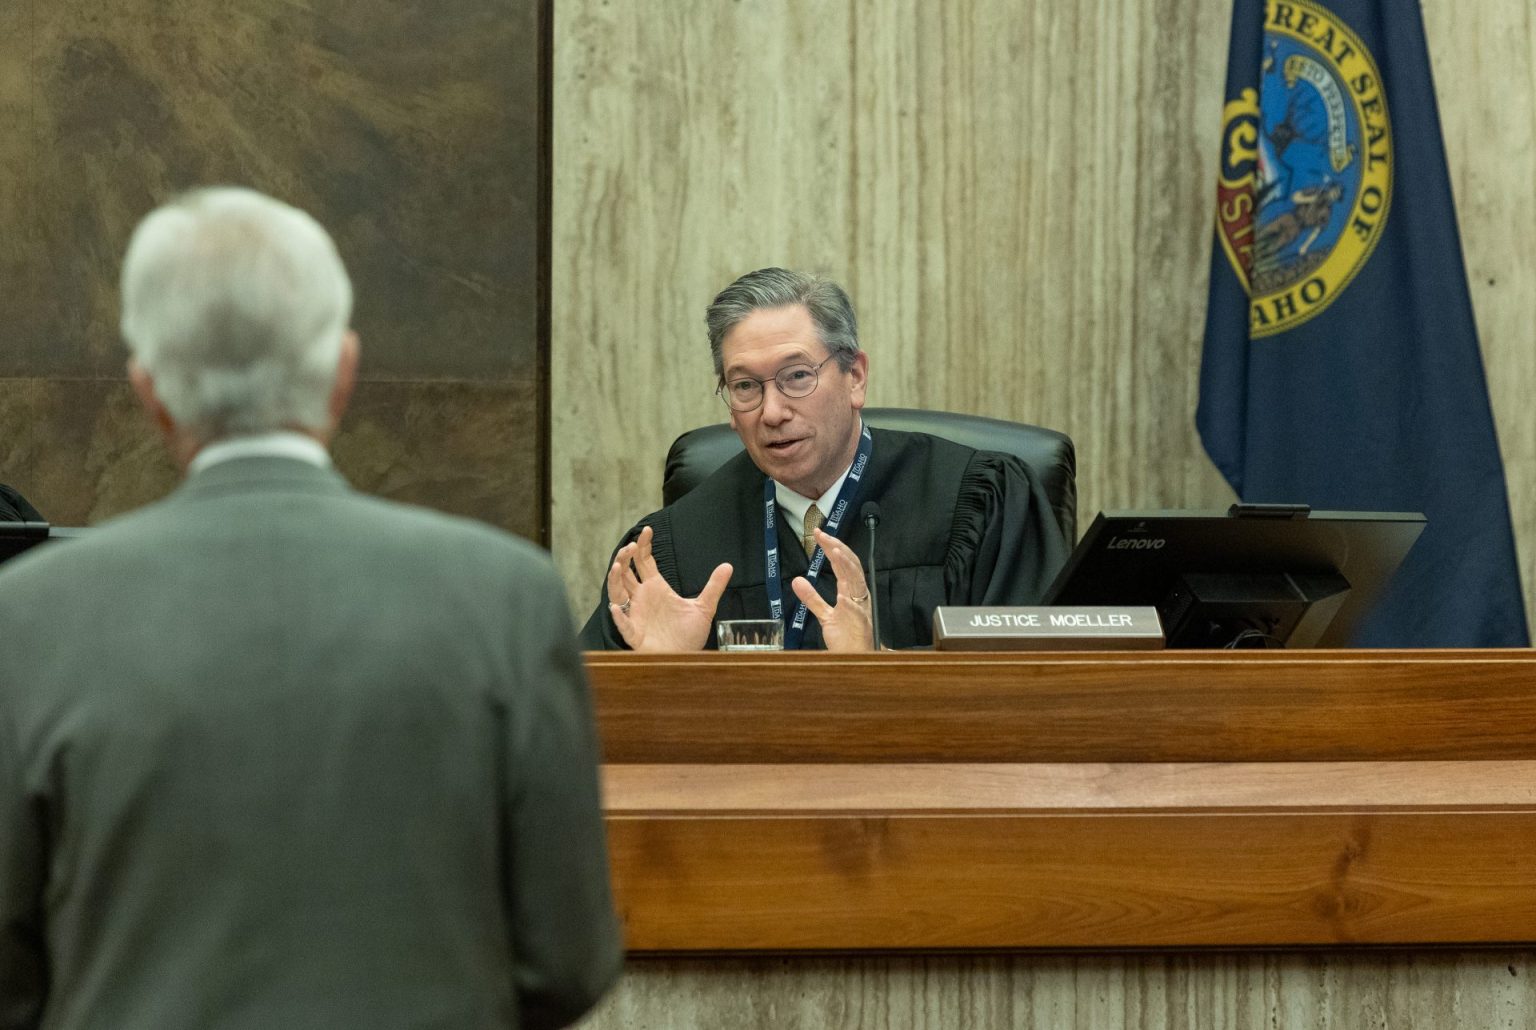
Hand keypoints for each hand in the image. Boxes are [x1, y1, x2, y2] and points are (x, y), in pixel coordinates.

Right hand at [608, 525, 732, 651]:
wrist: (685, 659)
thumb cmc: (688, 635)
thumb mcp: (704, 607)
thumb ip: (714, 586)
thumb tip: (728, 565)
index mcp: (656, 588)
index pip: (644, 561)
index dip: (642, 546)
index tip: (647, 531)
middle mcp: (643, 598)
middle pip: (626, 572)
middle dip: (625, 557)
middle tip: (630, 546)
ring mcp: (636, 614)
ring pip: (618, 593)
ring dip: (615, 579)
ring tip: (618, 566)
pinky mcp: (634, 633)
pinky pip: (623, 623)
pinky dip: (618, 615)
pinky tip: (617, 608)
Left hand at [790, 527, 873, 652]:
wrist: (855, 659)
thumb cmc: (846, 638)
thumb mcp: (825, 614)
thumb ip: (812, 597)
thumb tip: (797, 580)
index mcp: (852, 591)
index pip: (842, 564)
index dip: (832, 548)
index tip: (819, 535)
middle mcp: (858, 595)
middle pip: (851, 565)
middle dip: (837, 548)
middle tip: (823, 535)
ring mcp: (860, 607)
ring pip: (856, 581)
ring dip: (845, 565)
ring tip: (833, 551)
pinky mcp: (859, 623)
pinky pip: (856, 609)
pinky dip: (850, 599)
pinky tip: (842, 594)